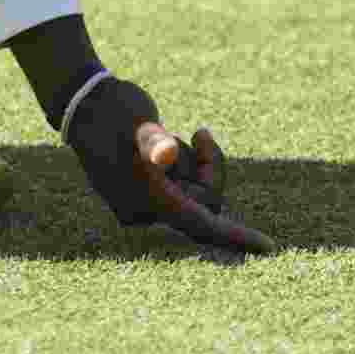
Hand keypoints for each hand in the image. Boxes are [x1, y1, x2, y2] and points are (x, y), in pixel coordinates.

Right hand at [65, 77, 275, 253]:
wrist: (85, 105)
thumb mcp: (136, 121)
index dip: (235, 236)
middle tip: (202, 133)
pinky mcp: (150, 193)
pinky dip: (189, 165)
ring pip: (197, 193)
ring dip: (196, 163)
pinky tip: (170, 142)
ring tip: (172, 135)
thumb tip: (165, 154)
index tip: (269, 247)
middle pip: (205, 201)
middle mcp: (147, 210)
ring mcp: (148, 204)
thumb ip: (153, 140)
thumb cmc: (112, 112)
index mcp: (147, 199)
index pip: (200, 223)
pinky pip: (187, 187)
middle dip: (210, 168)